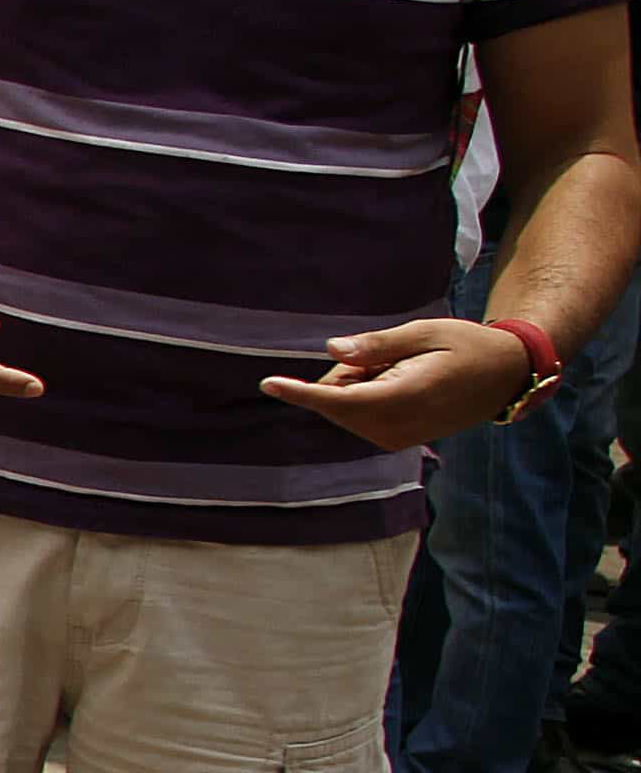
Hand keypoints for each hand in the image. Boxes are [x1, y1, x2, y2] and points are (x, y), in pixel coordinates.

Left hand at [263, 314, 534, 451]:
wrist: (505, 376)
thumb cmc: (467, 346)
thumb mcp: (424, 333)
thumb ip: (377, 345)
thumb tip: (334, 350)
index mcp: (405, 398)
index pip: (340, 399)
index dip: (301, 391)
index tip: (269, 384)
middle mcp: (397, 426)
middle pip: (337, 399)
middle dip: (348, 374)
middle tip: (392, 357)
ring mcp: (396, 437)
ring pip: (345, 407)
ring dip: (360, 384)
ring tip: (404, 370)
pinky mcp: (395, 439)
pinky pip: (359, 414)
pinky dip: (368, 395)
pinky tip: (402, 383)